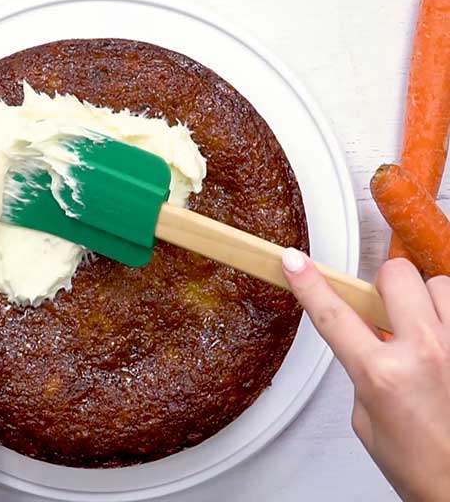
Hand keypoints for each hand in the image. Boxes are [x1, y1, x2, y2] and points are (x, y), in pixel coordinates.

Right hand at [282, 249, 449, 501]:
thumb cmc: (421, 466)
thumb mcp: (366, 418)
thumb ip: (364, 368)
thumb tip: (370, 338)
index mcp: (382, 375)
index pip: (333, 314)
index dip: (309, 283)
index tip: (295, 262)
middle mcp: (425, 355)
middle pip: (397, 274)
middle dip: (385, 284)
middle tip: (386, 306)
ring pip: (440, 284)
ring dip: (427, 300)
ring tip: (426, 330)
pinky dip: (449, 318)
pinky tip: (444, 341)